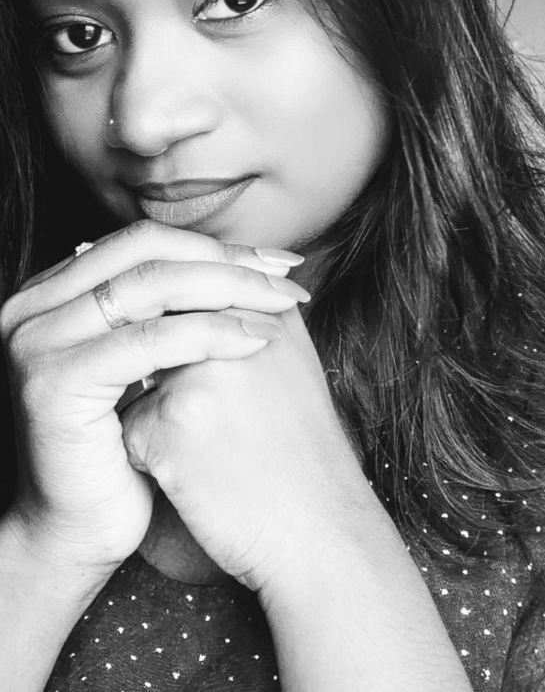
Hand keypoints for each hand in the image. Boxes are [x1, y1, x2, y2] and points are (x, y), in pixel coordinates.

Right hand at [0, 220, 306, 573]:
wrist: (77, 527)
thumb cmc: (124, 446)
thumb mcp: (145, 363)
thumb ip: (169, 310)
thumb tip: (246, 262)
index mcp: (53, 292)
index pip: (143, 241)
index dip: (214, 245)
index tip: (275, 260)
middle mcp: (33, 305)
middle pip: (146, 251)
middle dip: (227, 259)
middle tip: (286, 272)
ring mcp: (37, 340)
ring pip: (150, 287)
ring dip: (228, 288)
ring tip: (281, 301)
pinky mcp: (54, 381)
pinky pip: (147, 342)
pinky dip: (207, 335)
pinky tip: (255, 341)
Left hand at [121, 305, 373, 592]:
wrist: (321, 530)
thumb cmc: (305, 450)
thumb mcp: (293, 360)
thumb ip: (250, 313)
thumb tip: (201, 283)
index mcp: (262, 307)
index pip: (192, 294)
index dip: (190, 340)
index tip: (212, 385)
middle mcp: (229, 330)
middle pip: (162, 334)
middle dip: (171, 370)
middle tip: (222, 419)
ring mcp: (197, 375)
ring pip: (139, 378)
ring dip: (159, 410)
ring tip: (219, 447)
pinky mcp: (167, 427)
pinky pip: (131, 429)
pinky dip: (154, 455)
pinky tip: (202, 477)